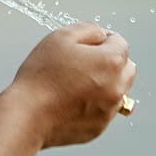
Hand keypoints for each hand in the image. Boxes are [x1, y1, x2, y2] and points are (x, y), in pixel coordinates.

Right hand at [8, 22, 135, 148]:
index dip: (103, 39)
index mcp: (111, 62)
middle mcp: (117, 87)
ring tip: (78, 83)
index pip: (120, 43)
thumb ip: (88, 29)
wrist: (28, 115)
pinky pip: (106, 110)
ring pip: (119, 90)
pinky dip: (96, 104)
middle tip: (85, 63)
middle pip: (127, 67)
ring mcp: (110, 110)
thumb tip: (101, 34)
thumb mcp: (61, 37)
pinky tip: (73, 101)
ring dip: (106, 83)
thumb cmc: (42, 76)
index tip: (87, 45)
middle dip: (111, 61)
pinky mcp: (100, 127)